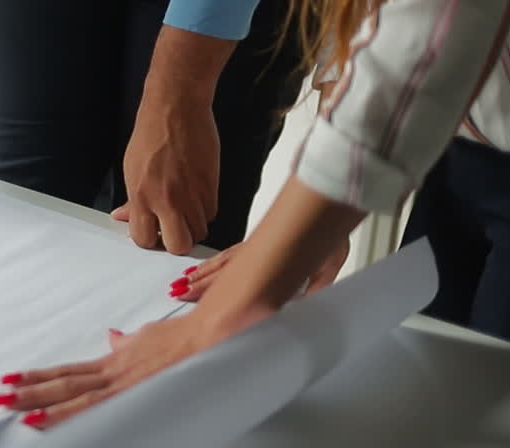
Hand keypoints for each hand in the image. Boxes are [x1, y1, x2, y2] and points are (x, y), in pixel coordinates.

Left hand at [0, 312, 236, 429]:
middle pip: (63, 385)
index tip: (12, 380)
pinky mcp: (137, 395)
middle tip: (0, 398)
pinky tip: (60, 424)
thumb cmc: (182, 338)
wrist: (205, 336)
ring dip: (46, 406)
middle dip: (31, 393)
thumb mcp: (146, 338)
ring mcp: (123, 387)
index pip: (67, 372)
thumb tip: (113, 338)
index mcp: (112, 362)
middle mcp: (112, 373)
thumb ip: (126, 344)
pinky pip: (100, 410)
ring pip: (75, 399)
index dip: (39, 377)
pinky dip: (78, 417)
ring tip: (18, 412)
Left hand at [112, 93, 219, 254]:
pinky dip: (204, 210)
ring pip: (200, 231)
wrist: (177, 108)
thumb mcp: (131, 167)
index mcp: (141, 195)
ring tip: (184, 207)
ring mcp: (191, 194)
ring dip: (192, 224)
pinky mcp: (211, 186)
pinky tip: (195, 195)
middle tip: (172, 228)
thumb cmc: (152, 133)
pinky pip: (211, 213)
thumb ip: (131, 199)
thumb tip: (124, 217)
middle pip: (179, 245)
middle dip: (176, 241)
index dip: (149, 239)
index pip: (144, 239)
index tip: (152, 231)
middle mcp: (167, 199)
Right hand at [171, 236, 349, 301]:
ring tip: (182, 282)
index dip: (209, 288)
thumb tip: (302, 302)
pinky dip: (213, 262)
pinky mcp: (257, 243)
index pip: (231, 276)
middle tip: (177, 293)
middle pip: (220, 269)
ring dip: (201, 273)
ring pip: (221, 261)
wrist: (331, 207)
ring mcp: (253, 247)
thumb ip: (312, 285)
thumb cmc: (330, 239)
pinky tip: (204, 268)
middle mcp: (254, 253)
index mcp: (267, 259)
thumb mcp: (326, 265)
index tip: (189, 295)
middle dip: (198, 283)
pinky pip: (228, 254)